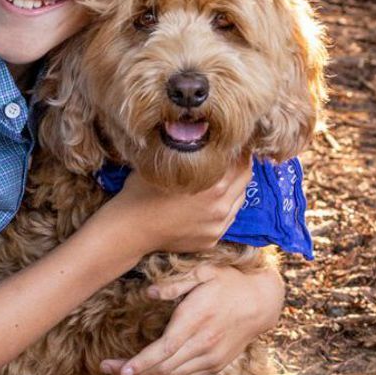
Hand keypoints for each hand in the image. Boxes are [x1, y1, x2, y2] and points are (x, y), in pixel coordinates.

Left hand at [101, 261, 284, 374]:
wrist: (262, 302)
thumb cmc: (228, 282)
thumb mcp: (204, 272)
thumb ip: (175, 283)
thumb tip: (149, 292)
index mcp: (196, 320)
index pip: (163, 349)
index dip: (140, 363)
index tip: (120, 370)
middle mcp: (203, 343)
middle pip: (164, 367)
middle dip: (133, 371)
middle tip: (107, 368)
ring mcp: (211, 356)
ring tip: (124, 371)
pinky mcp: (216, 363)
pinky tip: (152, 370)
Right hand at [103, 157, 253, 262]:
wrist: (130, 229)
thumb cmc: (143, 192)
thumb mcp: (166, 164)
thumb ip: (190, 152)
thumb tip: (206, 134)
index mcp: (215, 185)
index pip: (242, 162)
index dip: (240, 150)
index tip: (235, 142)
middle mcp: (222, 207)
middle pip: (245, 180)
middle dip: (241, 166)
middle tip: (233, 156)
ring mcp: (218, 226)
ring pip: (239, 201)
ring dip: (234, 187)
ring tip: (221, 177)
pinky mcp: (212, 240)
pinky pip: (227, 219)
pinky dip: (224, 207)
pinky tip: (210, 200)